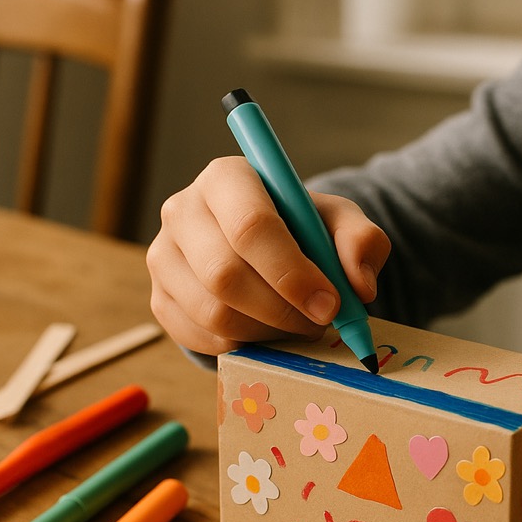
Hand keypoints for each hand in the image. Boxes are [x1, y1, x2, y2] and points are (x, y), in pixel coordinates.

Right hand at [146, 156, 389, 354]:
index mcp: (227, 177)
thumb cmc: (303, 228)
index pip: (251, 226)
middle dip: (282, 310)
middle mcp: (183, 210)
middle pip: (225, 275)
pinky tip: (269, 329)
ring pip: (213, 313)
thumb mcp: (340, 222)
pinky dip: (245, 344)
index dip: (293, 273)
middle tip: (320, 322)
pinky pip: (202, 337)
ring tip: (298, 324)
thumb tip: (359, 287)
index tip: (330, 304)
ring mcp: (163, 256)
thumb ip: (362, 242)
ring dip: (267, 330)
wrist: (263, 247)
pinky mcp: (159, 298)